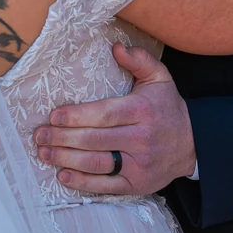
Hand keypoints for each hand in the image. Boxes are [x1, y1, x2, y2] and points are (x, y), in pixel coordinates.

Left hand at [33, 42, 196, 195]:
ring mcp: (139, 164)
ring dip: (66, 159)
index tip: (53, 116)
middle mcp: (141, 139)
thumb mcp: (160, 78)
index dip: (76, 117)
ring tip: (44, 152)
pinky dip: (82, 183)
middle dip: (62, 138)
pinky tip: (63, 175)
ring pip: (96, 163)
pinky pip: (106, 185)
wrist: (193, 145)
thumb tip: (116, 47)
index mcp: (142, 111)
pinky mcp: (137, 184)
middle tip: (39, 136)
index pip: (104, 114)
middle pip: (94, 140)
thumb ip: (139, 60)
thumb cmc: (167, 108)